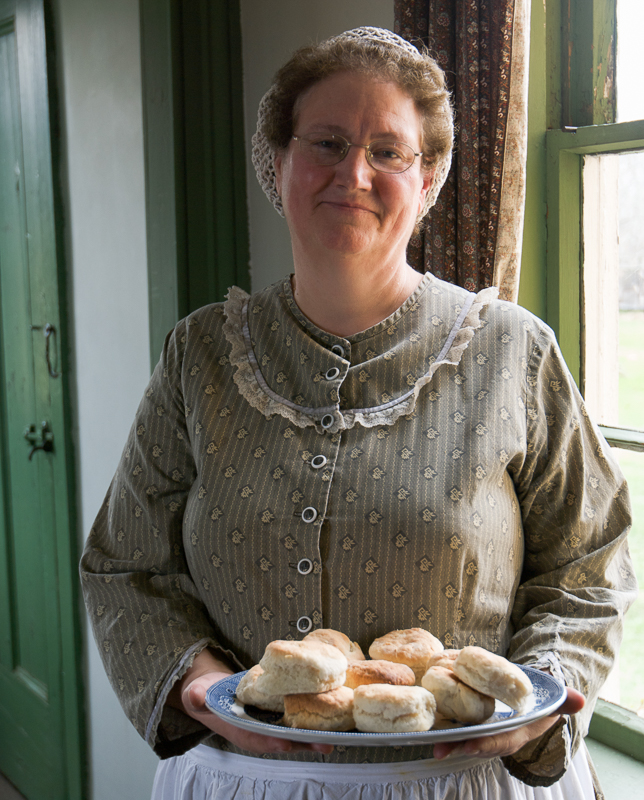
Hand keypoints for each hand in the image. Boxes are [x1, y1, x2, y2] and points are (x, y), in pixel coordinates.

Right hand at [167, 650, 332, 755]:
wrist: (208, 691)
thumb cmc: (205, 695)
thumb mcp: (197, 694)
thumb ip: (197, 696)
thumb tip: (196, 695)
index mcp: (241, 731)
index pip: (264, 740)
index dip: (282, 741)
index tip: (301, 741)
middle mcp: (258, 731)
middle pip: (286, 739)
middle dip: (308, 741)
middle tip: (331, 741)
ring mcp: (267, 724)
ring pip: (294, 730)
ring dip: (314, 730)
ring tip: (338, 730)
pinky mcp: (274, 713)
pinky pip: (294, 717)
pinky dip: (309, 714)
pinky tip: (327, 706)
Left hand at [432, 687, 584, 760]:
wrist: (531, 696)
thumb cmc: (540, 699)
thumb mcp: (554, 699)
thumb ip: (565, 700)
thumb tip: (577, 699)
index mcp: (517, 732)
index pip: (502, 742)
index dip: (486, 745)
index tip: (469, 744)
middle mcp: (498, 734)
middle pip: (477, 743)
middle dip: (458, 747)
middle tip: (439, 747)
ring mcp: (484, 729)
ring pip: (463, 737)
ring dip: (446, 740)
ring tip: (428, 741)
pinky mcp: (471, 719)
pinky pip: (457, 724)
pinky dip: (443, 724)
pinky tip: (428, 720)